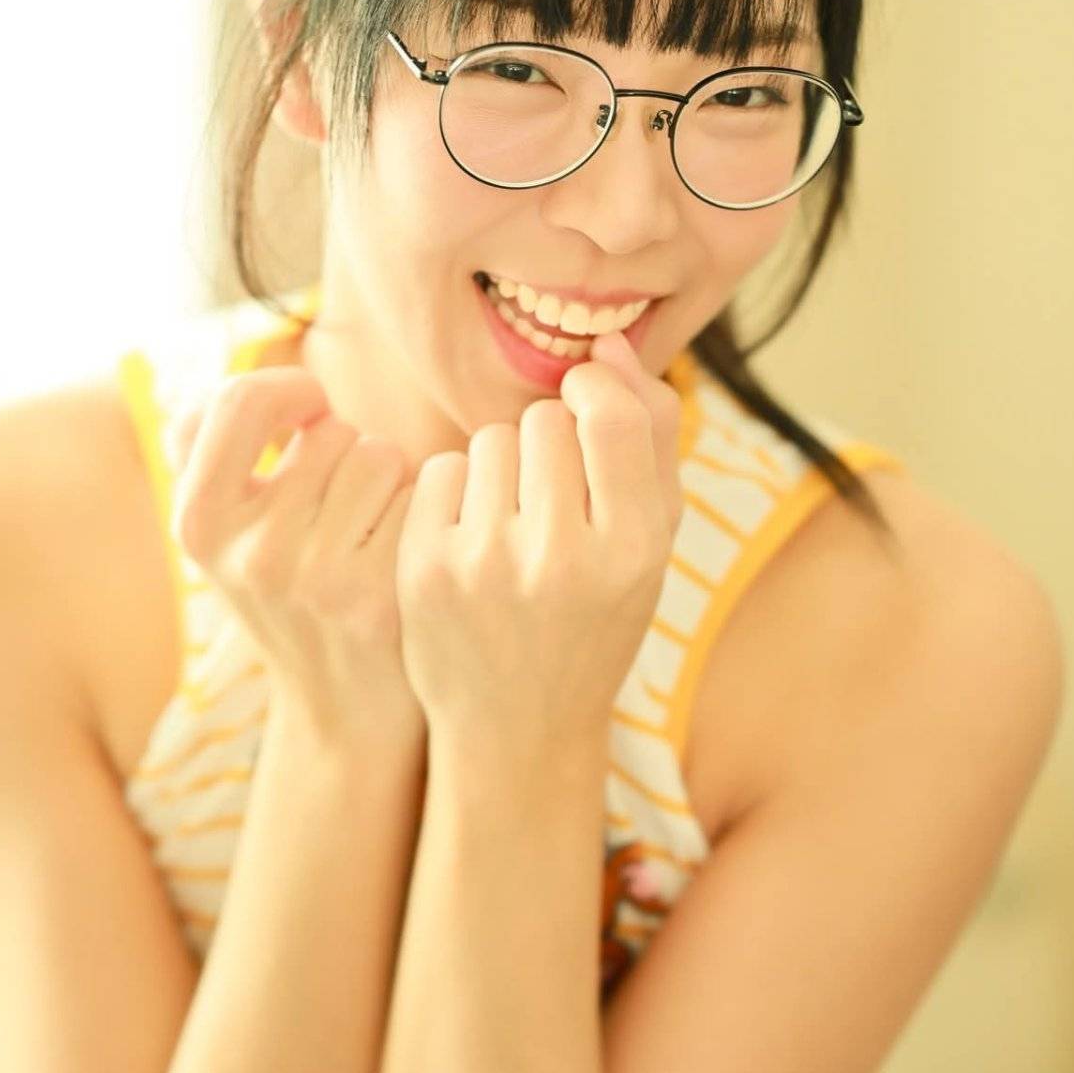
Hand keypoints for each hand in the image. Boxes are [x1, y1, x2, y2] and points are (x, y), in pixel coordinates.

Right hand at [169, 368, 423, 734]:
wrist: (345, 713)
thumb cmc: (291, 596)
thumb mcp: (224, 534)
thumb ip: (210, 447)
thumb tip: (231, 365)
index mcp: (198, 525)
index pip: (237, 401)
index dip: (286, 388)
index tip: (310, 407)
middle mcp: (248, 553)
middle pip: (328, 430)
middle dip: (347, 451)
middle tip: (340, 513)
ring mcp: (312, 579)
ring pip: (380, 456)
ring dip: (389, 481)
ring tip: (371, 535)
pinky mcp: (374, 598)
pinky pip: (419, 497)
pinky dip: (421, 514)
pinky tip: (403, 561)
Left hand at [393, 331, 682, 738]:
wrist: (519, 729)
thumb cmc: (596, 619)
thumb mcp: (649, 544)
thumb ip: (648, 440)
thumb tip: (609, 344)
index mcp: (633, 552)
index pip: (611, 415)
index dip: (597, 389)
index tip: (588, 403)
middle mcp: (560, 560)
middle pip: (547, 421)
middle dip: (550, 441)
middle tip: (553, 500)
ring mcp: (485, 567)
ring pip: (489, 439)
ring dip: (502, 464)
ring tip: (514, 525)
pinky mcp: (424, 571)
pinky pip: (439, 470)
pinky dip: (454, 492)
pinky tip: (471, 539)